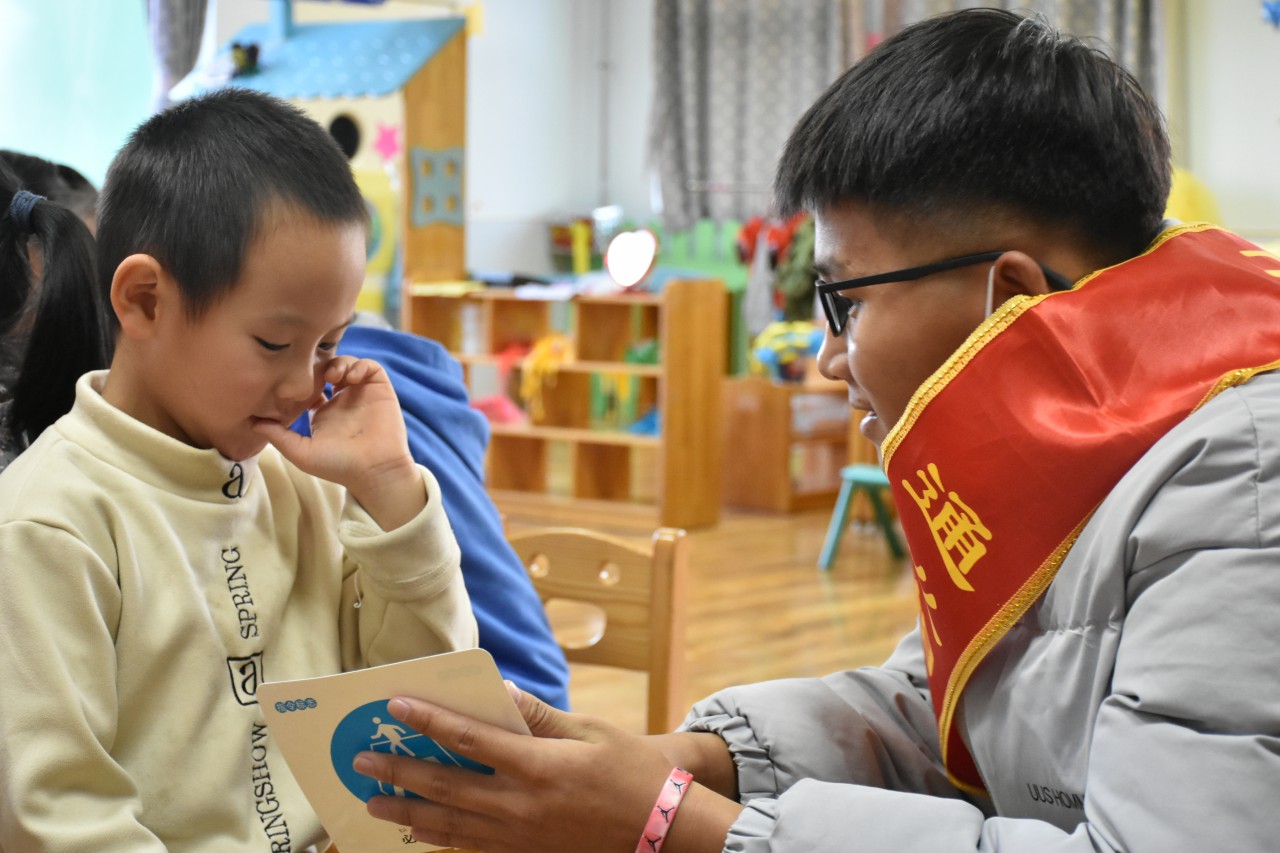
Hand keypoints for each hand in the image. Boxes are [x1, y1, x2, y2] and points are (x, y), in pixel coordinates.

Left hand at [252, 356, 424, 528]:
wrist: (373, 471)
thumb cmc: (339, 466)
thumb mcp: (300, 452)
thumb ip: (277, 436)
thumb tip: (252, 421)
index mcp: (323, 412)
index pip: (311, 385)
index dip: (303, 378)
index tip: (296, 382)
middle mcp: (342, 400)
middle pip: (328, 369)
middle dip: (320, 365)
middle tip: (314, 373)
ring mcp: (362, 394)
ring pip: (348, 364)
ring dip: (339, 363)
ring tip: (333, 376)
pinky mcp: (379, 390)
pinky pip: (370, 367)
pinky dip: (360, 365)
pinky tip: (351, 378)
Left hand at [355, 685, 740, 851]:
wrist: (664, 832)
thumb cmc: (633, 773)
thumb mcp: (591, 731)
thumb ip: (539, 715)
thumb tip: (501, 688)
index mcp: (538, 766)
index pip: (468, 739)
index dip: (427, 721)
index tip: (395, 706)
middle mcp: (521, 806)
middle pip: (445, 787)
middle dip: (398, 773)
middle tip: (362, 763)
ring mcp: (520, 837)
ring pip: (449, 826)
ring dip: (406, 813)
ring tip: (373, 804)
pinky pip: (472, 848)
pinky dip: (440, 839)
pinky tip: (419, 833)